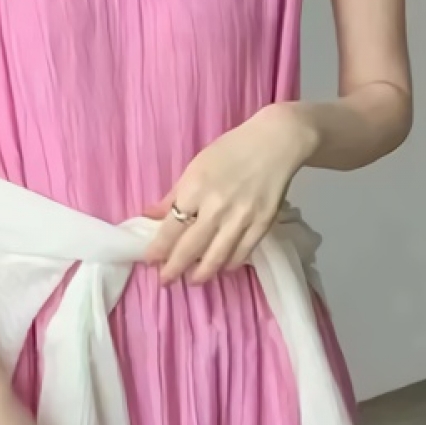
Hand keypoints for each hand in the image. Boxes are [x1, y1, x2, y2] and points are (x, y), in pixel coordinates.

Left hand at [146, 105, 314, 283]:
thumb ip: (174, 194)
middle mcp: (216, 207)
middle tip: (165, 281)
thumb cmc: (230, 150)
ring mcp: (241, 218)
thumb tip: (151, 215)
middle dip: (175, 268)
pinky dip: (230, 264)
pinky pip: (242, 252)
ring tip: (193, 280)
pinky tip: (222, 268)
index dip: (159, 249)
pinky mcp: (262, 224)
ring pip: (217, 256)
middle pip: (191, 247)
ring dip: (202, 273)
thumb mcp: (196, 166)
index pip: (171, 228)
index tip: (150, 261)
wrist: (274, 143)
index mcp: (196, 189)